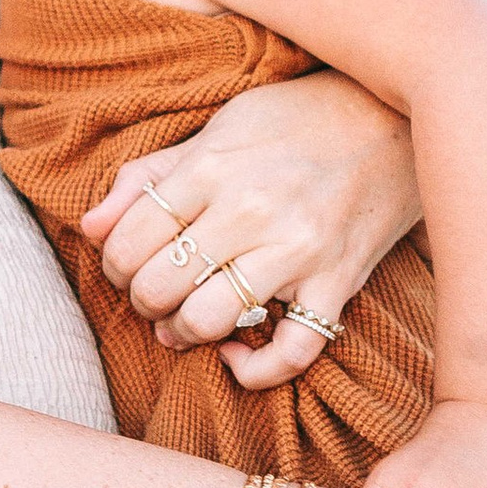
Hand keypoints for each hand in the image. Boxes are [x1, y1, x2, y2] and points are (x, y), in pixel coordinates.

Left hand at [82, 73, 418, 383]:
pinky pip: (291, 352)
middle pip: (159, 286)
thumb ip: (151, 175)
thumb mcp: (219, 128)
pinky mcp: (338, 281)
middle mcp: (250, 210)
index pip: (128, 240)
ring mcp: (297, 251)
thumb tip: (90, 226)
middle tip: (154, 294)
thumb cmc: (298, 121)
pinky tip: (235, 354)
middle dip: (143, 301)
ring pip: (208, 321)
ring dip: (183, 332)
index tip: (127, 266)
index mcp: (212, 168)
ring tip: (185, 321)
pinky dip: (253, 369)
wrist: (396, 118)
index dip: (113, 264)